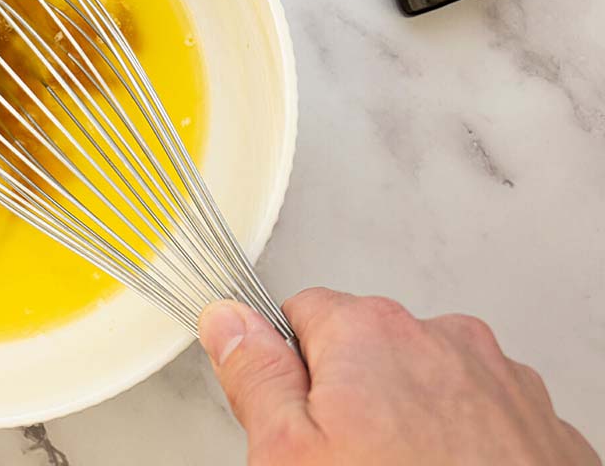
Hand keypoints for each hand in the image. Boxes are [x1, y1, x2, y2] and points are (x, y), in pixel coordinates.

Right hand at [199, 288, 599, 465]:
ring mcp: (499, 380)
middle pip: (366, 350)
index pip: (300, 315)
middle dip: (350, 397)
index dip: (288, 374)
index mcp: (370, 331)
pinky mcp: (538, 422)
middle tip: (344, 461)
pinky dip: (462, 444)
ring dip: (409, 420)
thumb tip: (227, 322)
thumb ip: (255, 375)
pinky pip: (478, 416)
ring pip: (425, 384)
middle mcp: (441, 338)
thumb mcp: (289, 453)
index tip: (294, 419)